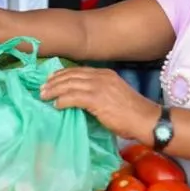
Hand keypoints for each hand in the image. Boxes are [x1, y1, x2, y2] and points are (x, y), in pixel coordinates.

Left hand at [40, 66, 159, 141]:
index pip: (78, 71)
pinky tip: (56, 105)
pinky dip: (62, 100)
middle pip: (71, 76)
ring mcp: (98, 87)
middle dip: (54, 81)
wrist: (146, 119)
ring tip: (44, 96)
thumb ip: (98, 92)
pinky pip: (73, 97)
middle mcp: (100, 76)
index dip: (62, 74)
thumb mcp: (114, 94)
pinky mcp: (96, 99)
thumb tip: (80, 98)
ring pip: (69, 85)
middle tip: (43, 88)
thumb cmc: (132, 113)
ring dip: (54, 90)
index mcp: (105, 74)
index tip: (51, 80)